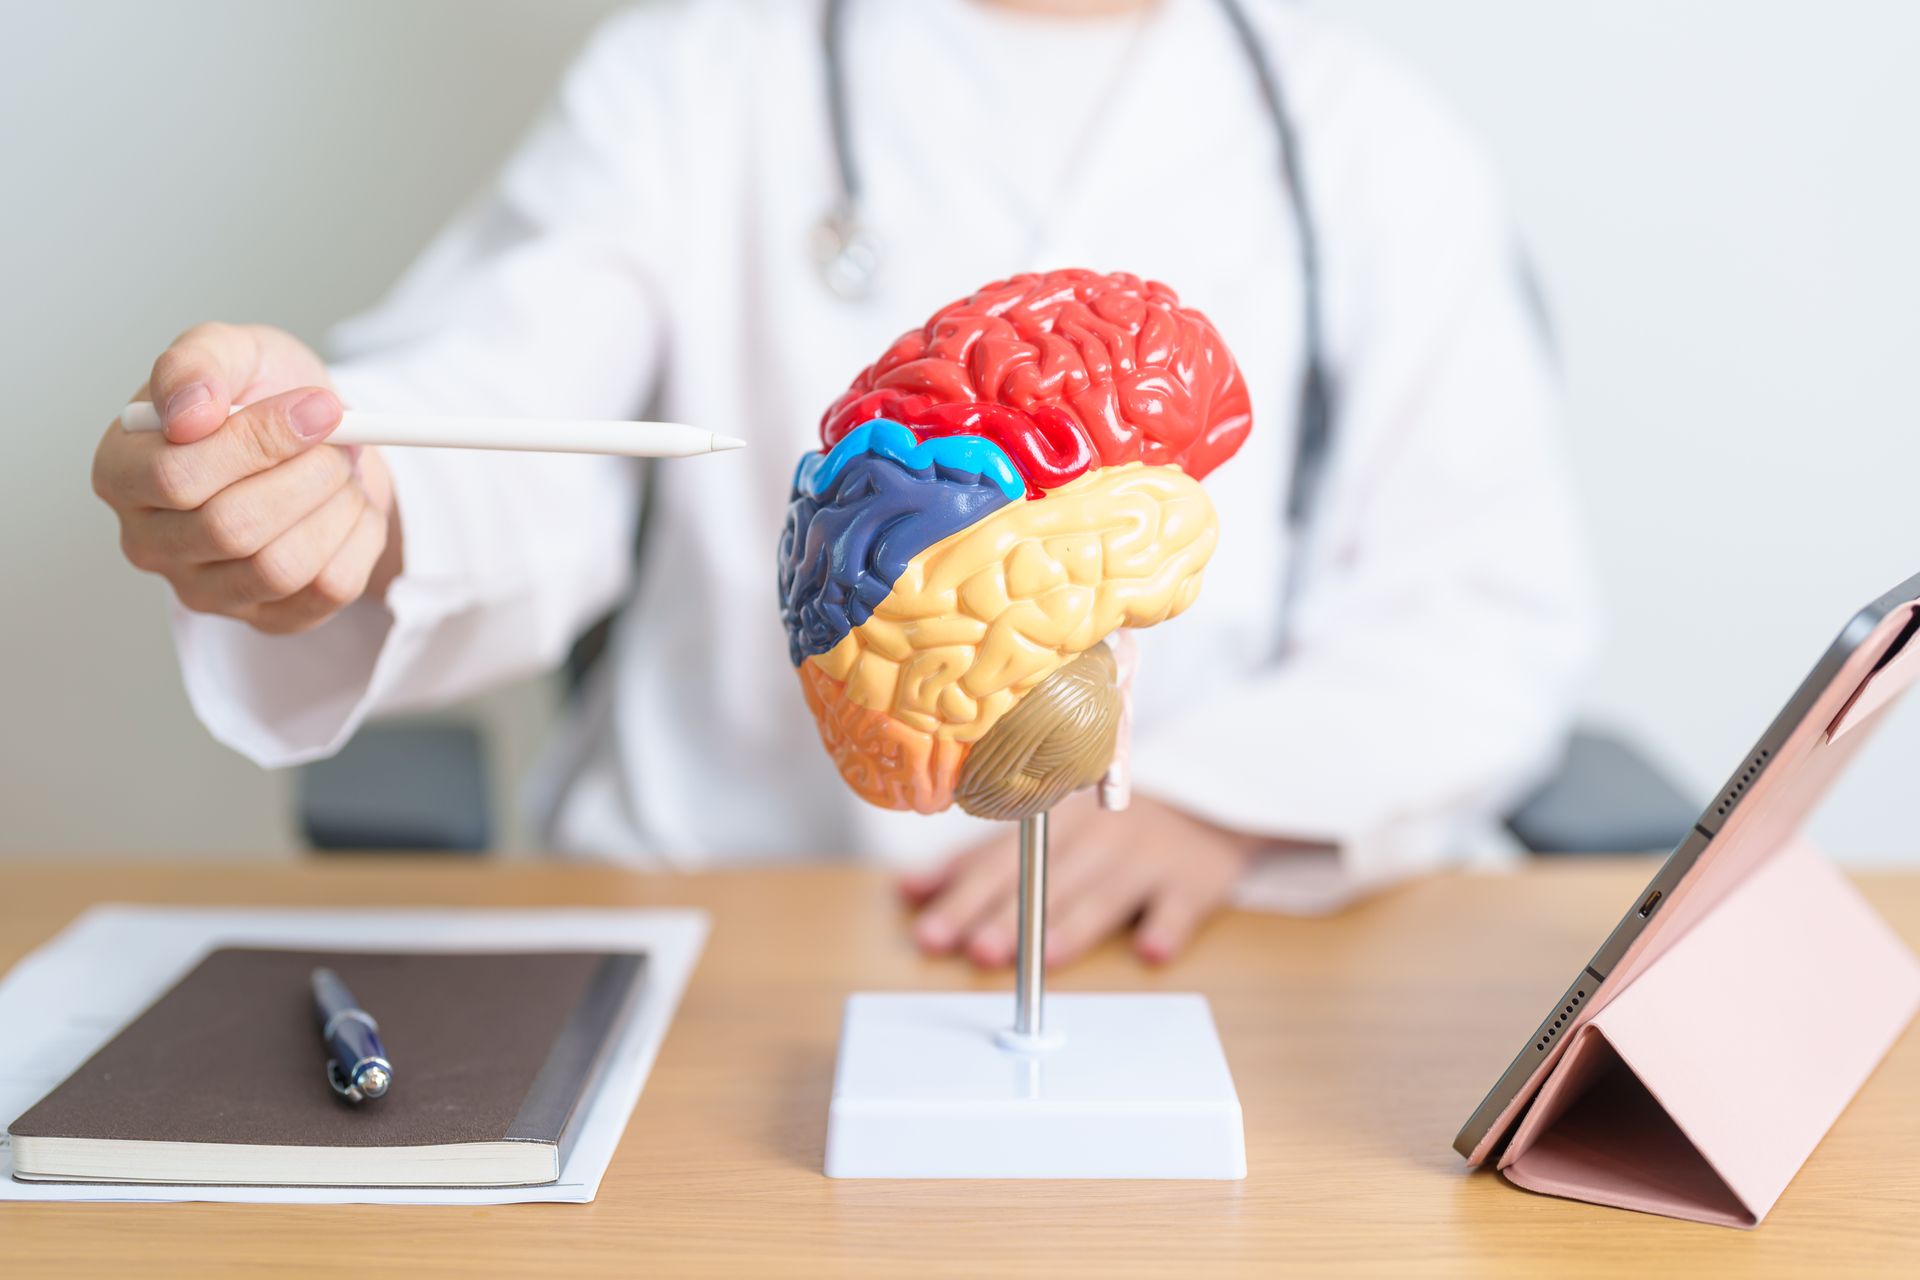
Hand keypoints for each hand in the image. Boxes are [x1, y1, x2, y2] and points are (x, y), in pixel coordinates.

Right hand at [92, 323, 400, 634]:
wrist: (318, 436)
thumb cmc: (258, 393)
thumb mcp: (228, 350)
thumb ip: (196, 362)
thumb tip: (190, 412)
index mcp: (121, 474)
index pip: (177, 476)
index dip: (259, 441)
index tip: (319, 408)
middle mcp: (150, 543)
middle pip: (231, 529)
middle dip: (307, 476)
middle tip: (342, 439)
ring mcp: (207, 591)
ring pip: (281, 568)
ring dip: (335, 508)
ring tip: (343, 469)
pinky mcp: (269, 618)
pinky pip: (327, 590)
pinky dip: (359, 538)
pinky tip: (351, 506)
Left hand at [900, 791, 1259, 967]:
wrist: (1203, 803)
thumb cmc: (1103, 828)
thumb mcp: (1041, 830)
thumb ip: (978, 861)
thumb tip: (908, 890)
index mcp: (1050, 823)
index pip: (997, 862)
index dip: (962, 897)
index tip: (929, 931)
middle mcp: (1093, 836)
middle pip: (1043, 882)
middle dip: (1006, 917)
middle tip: (976, 951)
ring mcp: (1145, 856)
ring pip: (1103, 894)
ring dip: (1073, 926)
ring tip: (1046, 960)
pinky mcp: (1192, 878)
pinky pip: (1179, 904)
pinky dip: (1167, 926)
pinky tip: (1151, 950)